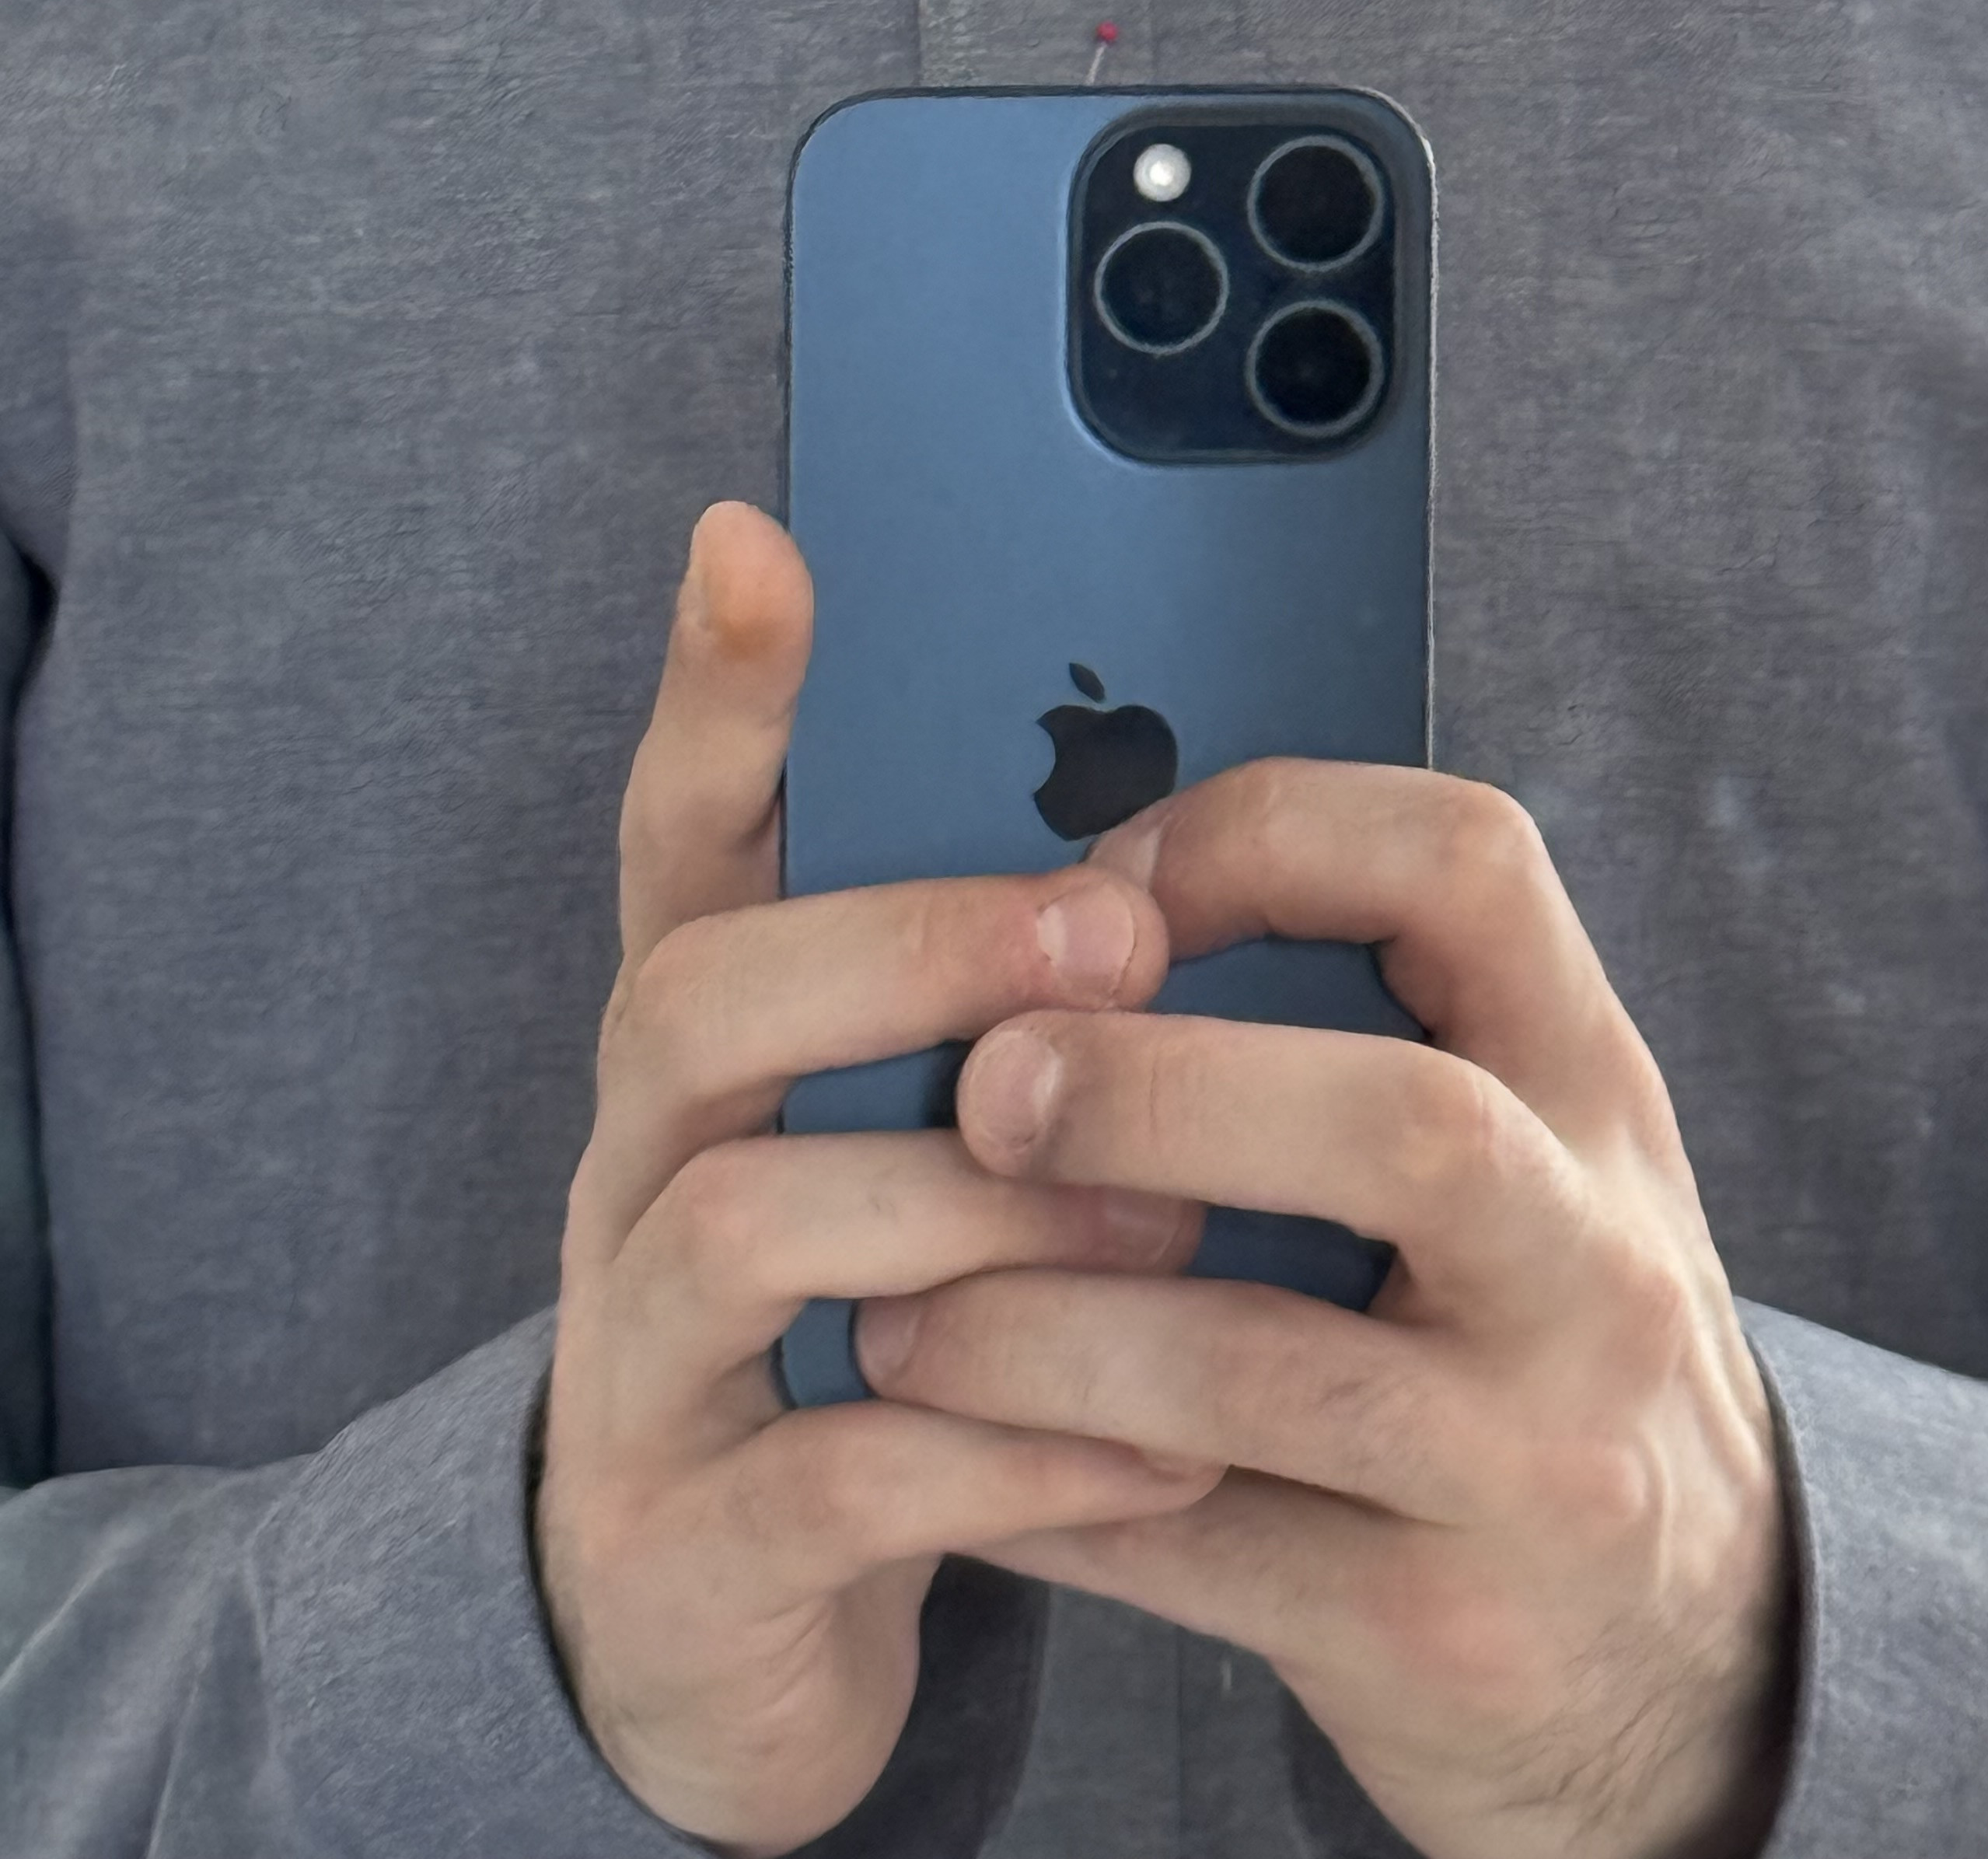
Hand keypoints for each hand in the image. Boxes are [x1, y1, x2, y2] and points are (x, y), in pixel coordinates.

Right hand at [533, 503, 1221, 1857]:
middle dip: (910, 946)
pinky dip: (1012, 1451)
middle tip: (1116, 940)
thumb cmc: (883, 1316)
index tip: (762, 537)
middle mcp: (637, 1171)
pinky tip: (1154, 1446)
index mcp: (712, 1051)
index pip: (679, 836)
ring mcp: (637, 1360)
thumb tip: (1170, 833)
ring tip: (1178, 1226)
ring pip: (749, 1224)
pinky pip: (836, 1471)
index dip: (713, 694)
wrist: (745, 1623)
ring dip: (986, 1210)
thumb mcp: (916, 1132)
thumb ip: (996, 998)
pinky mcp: (689, 1544)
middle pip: (695, 999)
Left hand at [853, 765, 1795, 1858]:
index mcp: (1592, 1087)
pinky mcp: (1443, 1635)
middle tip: (982, 1092)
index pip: (1472, 866)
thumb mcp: (1514, 1159)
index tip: (1102, 889)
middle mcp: (1594, 1260)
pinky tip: (936, 1457)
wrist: (1693, 1661)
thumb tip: (1041, 913)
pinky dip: (1038, 1494)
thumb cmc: (1528, 1340)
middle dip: (1160, 1090)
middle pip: (1406, 1125)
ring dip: (1039, 1328)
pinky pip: (1199, 1550)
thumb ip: (1346, 1031)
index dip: (1267, 835)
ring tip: (894, 1318)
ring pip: (1263, 1368)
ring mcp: (1537, 1463)